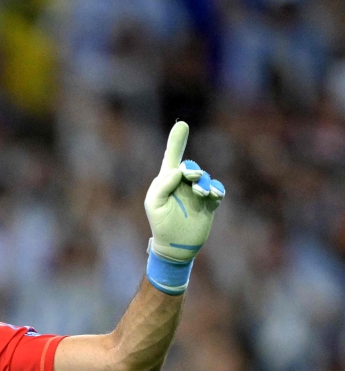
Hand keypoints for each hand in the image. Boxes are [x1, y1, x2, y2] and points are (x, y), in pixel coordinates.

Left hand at [144, 121, 224, 262]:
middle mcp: (183, 184)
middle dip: (192, 170)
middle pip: (190, 167)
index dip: (177, 141)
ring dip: (203, 182)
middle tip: (190, 178)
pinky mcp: (209, 203)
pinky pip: (217, 190)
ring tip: (200, 193)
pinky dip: (216, 190)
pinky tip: (212, 195)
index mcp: (167, 181)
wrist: (175, 246)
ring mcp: (197, 193)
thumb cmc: (160, 224)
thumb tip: (178, 171)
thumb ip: (162, 185)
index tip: (182, 125)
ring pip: (204, 178)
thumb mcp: (154, 204)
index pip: (172, 157)